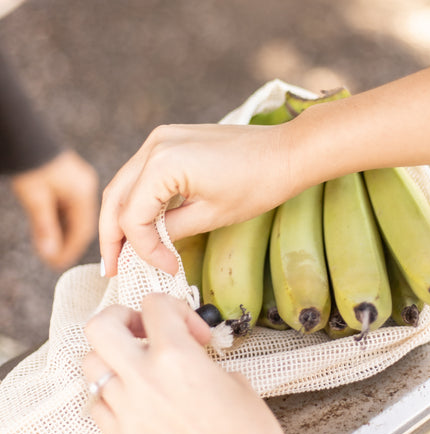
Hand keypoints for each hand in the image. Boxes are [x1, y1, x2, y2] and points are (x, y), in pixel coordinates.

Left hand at [11, 150, 98, 269]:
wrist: (25, 137)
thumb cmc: (31, 162)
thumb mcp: (35, 197)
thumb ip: (45, 226)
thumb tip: (51, 254)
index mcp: (84, 192)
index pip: (83, 229)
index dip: (71, 249)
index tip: (58, 264)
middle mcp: (87, 189)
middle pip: (81, 225)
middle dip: (67, 243)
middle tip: (52, 260)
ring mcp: (82, 186)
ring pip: (76, 218)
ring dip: (63, 234)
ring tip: (49, 249)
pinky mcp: (73, 184)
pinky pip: (71, 209)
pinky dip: (61, 222)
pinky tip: (50, 231)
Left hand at [83, 293, 392, 433]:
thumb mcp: (234, 381)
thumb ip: (200, 362)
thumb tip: (190, 360)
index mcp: (177, 356)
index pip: (154, 305)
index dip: (174, 309)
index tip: (189, 329)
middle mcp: (143, 378)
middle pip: (102, 327)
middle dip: (121, 319)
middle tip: (142, 330)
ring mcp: (127, 411)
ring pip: (91, 366)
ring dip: (114, 359)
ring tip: (139, 368)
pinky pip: (97, 406)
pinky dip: (109, 396)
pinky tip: (134, 401)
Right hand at [100, 123, 294, 276]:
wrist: (287, 153)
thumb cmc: (258, 184)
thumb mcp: (211, 216)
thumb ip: (171, 230)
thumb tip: (149, 247)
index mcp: (162, 164)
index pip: (133, 216)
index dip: (142, 250)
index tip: (165, 267)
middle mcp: (155, 145)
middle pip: (116, 197)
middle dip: (113, 236)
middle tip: (113, 268)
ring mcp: (161, 139)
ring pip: (125, 185)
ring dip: (122, 218)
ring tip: (123, 252)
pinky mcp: (171, 141)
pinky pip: (143, 174)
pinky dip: (139, 200)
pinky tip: (143, 224)